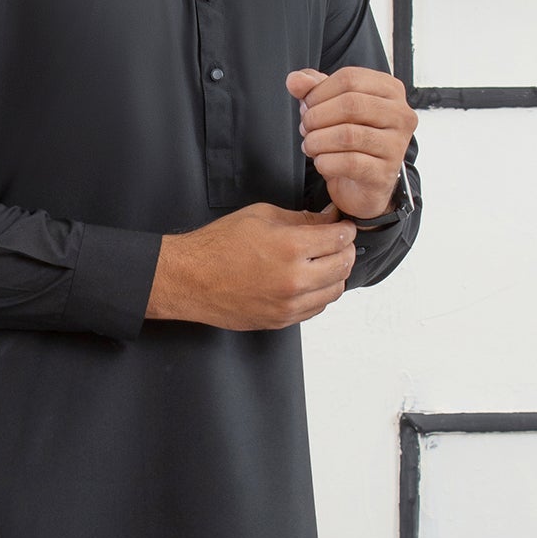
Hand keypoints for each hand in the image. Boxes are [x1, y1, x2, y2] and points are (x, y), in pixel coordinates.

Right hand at [146, 203, 355, 330]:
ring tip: (324, 262)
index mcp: (291, 248)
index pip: (340, 238)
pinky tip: (309, 281)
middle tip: (338, 242)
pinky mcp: (281, 320)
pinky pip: (316, 309)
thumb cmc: (218, 246)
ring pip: (334, 291)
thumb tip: (326, 220)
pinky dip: (319, 294)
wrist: (190, 279)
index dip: (346, 229)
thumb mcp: (261, 217)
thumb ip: (300, 219)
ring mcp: (289, 305)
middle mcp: (294, 280)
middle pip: (344, 265)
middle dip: (345, 250)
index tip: (343, 226)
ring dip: (335, 275)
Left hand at [287, 66, 415, 222]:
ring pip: (348, 135)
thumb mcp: (331, 106)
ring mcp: (396, 145)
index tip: (307, 106)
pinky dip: (325, 162)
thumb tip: (295, 80)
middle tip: (306, 128)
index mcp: (390, 90)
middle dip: (317, 116)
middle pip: (350, 104)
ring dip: (317, 141)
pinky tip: (321, 162)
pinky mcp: (384, 172)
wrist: (363, 184)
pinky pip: (349, 162)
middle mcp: (400, 115)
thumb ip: (313, 88)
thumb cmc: (351, 139)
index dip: (319, 92)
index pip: (350, 78)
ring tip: (310, 145)